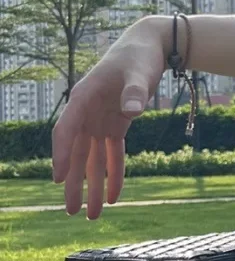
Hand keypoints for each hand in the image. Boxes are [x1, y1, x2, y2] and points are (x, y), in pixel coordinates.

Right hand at [51, 19, 167, 217]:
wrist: (150, 46)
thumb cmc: (140, 55)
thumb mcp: (139, 71)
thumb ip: (134, 91)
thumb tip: (131, 111)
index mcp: (83, 98)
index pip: (67, 131)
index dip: (61, 155)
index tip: (58, 178)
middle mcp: (87, 112)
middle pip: (77, 153)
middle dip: (75, 183)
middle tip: (71, 211)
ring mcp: (100, 120)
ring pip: (92, 158)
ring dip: (92, 185)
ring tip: (91, 214)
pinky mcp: (116, 124)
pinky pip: (113, 154)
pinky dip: (114, 173)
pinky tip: (114, 196)